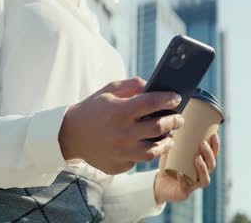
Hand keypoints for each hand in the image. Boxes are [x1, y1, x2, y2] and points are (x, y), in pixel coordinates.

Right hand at [58, 77, 184, 174]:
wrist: (70, 135)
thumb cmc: (93, 109)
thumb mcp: (109, 90)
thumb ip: (132, 85)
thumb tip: (153, 87)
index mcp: (120, 111)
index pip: (152, 103)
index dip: (168, 99)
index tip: (177, 98)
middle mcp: (122, 133)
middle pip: (159, 127)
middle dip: (174, 121)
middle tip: (179, 118)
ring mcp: (121, 152)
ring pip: (154, 150)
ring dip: (166, 142)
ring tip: (170, 136)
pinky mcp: (119, 165)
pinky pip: (139, 160)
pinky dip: (146, 152)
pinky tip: (148, 145)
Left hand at [154, 133, 219, 203]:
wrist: (158, 183)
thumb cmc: (168, 165)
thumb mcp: (171, 150)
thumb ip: (173, 139)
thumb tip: (173, 126)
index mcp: (202, 164)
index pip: (214, 155)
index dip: (216, 146)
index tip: (214, 134)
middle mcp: (201, 175)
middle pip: (211, 166)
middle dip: (209, 154)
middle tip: (202, 144)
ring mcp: (194, 185)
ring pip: (205, 179)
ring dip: (203, 168)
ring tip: (197, 158)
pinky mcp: (184, 192)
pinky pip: (187, 187)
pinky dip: (184, 180)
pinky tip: (181, 173)